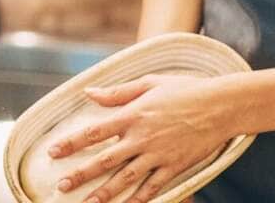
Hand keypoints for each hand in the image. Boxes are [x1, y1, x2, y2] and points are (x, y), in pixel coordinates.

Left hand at [46, 74, 238, 202]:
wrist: (220, 106)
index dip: (71, 143)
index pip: (94, 132)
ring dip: (105, 193)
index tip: (53, 152)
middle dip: (81, 174)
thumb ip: (117, 93)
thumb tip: (89, 93)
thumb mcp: (148, 84)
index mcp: (132, 115)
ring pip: (126, 178)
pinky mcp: (174, 167)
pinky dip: (138, 199)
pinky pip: (153, 187)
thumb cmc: (184, 90)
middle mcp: (141, 138)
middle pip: (105, 160)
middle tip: (62, 186)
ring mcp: (158, 155)